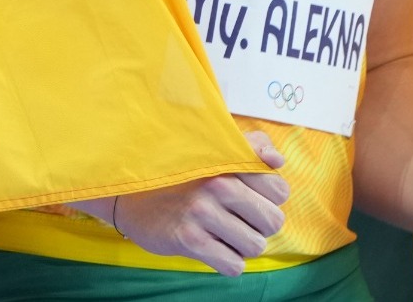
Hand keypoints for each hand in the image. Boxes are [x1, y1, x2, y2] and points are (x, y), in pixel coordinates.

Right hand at [103, 131, 289, 275]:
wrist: (132, 198)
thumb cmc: (183, 176)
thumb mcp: (216, 150)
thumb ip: (253, 148)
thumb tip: (278, 161)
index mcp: (230, 161)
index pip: (280, 190)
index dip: (269, 200)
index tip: (249, 199)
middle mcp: (219, 184)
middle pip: (273, 222)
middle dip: (259, 227)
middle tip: (238, 220)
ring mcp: (203, 213)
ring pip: (256, 246)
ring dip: (242, 246)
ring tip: (223, 234)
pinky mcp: (189, 239)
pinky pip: (233, 265)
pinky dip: (227, 262)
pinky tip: (212, 248)